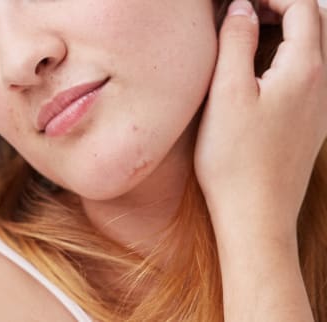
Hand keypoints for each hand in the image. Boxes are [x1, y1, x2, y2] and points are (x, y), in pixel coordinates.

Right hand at [193, 0, 326, 242]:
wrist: (255, 215)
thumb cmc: (236, 159)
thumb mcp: (227, 92)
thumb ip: (236, 41)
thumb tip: (241, 9)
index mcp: (305, 70)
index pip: (303, 7)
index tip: (240, 1)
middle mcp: (321, 85)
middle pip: (312, 26)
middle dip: (278, 10)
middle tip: (240, 14)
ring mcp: (317, 108)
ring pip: (309, 52)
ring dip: (280, 35)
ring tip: (244, 39)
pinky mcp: (307, 126)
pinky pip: (302, 78)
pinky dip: (281, 61)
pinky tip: (254, 77)